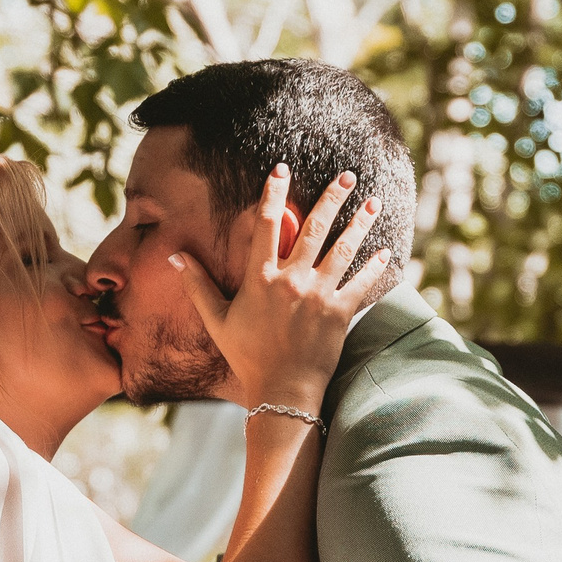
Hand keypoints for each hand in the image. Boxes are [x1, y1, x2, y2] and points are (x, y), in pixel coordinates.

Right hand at [170, 165, 393, 412]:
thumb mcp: (217, 320)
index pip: (267, 224)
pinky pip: (361, 283)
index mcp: (260, 278)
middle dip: (333, 197)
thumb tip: (175, 257)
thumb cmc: (247, 356)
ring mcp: (318, 295)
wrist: (282, 391)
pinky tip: (386, 251)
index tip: (281, 170)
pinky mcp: (340, 313)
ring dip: (360, 223)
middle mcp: (291, 280)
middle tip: (348, 176)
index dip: (274, 193)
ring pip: (343, 249)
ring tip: (373, 203)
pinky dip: (374, 266)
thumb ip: (198, 286)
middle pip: (314, 228)